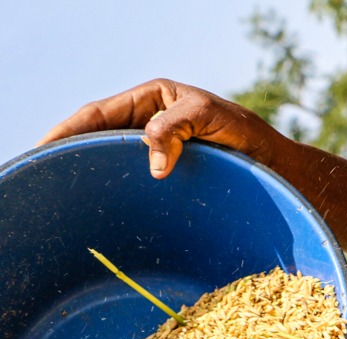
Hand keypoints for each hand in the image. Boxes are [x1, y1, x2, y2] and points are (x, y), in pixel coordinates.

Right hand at [39, 79, 290, 178]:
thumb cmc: (253, 139)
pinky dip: (120, 196)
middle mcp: (152, 122)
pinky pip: (135, 185)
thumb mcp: (214, 119)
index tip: (45, 149)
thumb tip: (151, 162)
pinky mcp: (171, 178)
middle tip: (46, 178)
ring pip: (115, 163)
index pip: (99, 113)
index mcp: (154, 99)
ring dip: (93, 178)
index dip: (68, 130)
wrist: (283, 171)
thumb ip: (178, 126)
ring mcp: (160, 152)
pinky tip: (105, 213)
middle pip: (100, 138)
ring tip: (65, 198)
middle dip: (72, 154)